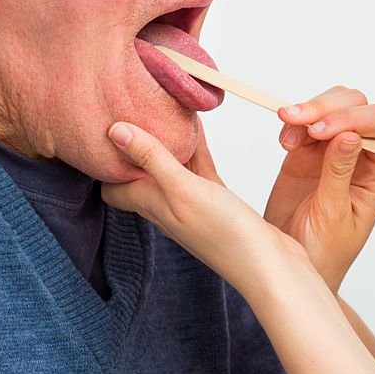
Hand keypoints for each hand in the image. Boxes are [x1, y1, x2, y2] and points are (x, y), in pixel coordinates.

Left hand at [101, 120, 308, 297]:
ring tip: (162, 108)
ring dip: (166, 141)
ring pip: (171, 166)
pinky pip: (198, 167)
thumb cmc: (224, 234)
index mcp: (151, 204)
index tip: (105, 127)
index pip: (112, 185)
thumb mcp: (182, 190)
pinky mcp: (216, 199)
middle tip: (134, 109)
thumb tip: (115, 132)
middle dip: (135, 143)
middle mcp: (166, 204)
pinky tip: (197, 126)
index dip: (105, 160)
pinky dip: (194, 147)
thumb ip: (152, 159)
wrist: (268, 265)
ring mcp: (192, 202)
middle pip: (140, 171)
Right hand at [265, 86, 374, 291]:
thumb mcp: (333, 217)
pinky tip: (284, 142)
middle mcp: (362, 157)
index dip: (354, 118)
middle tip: (297, 122)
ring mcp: (334, 152)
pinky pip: (305, 122)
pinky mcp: (308, 153)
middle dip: (327, 107)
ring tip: (287, 133)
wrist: (294, 269)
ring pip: (332, 106)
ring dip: (308, 111)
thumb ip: (339, 174)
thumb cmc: (324, 254)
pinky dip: (293, 124)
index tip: (321, 130)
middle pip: (357, 106)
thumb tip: (350, 135)